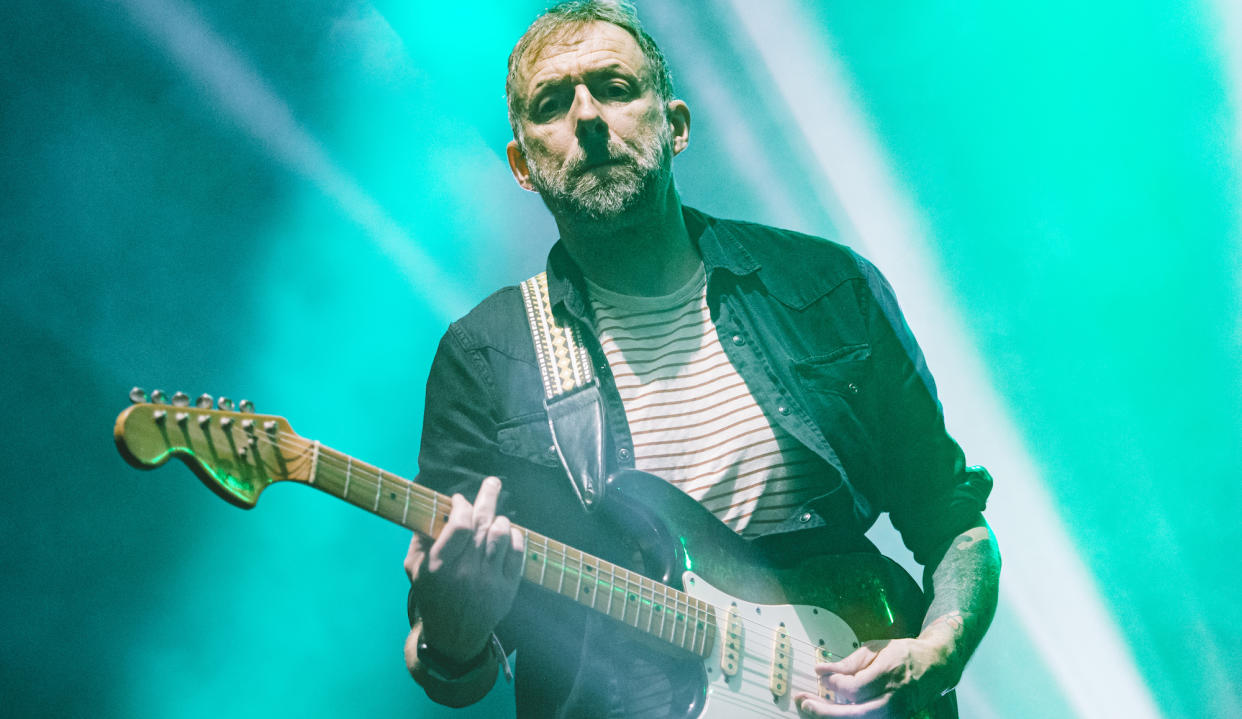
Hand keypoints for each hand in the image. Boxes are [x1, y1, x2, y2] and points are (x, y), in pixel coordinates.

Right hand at [404, 476, 524, 662]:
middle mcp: (465, 573)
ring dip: (499, 519)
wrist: (453, 635)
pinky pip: (517, 553)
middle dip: (488, 497)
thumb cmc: (432, 595)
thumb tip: (434, 505)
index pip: (459, 526)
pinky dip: (515, 537)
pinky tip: (508, 533)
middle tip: (493, 482)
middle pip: (482, 525)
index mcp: (439, 566)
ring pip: (501, 536)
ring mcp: (488, 581)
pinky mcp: (507, 589)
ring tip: (494, 516)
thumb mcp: (414, 569)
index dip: (462, 506)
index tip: (460, 500)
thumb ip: (420, 537)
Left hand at [793, 637, 956, 717]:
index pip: (854, 688)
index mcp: (888, 674)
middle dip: (825, 710)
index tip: (822, 676)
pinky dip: (847, 715)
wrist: (934, 667)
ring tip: (812, 707)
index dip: (834, 684)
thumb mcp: (876, 649)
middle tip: (803, 702)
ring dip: (832, 715)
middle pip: (854, 713)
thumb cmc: (903, 654)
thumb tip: (821, 670)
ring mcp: (895, 712)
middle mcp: (892, 698)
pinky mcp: (894, 718)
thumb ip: (848, 662)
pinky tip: (832, 709)